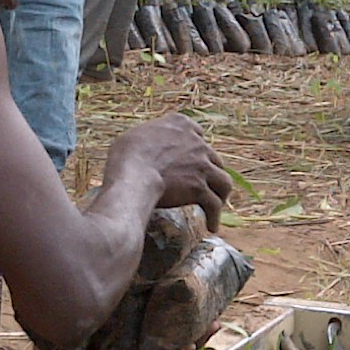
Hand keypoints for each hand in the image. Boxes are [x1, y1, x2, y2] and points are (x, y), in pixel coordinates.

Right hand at [106, 114, 233, 227]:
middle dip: (210, 172)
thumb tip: (144, 146)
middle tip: (204, 185)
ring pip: (223, 181)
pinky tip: (211, 225)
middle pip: (213, 158)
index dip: (196, 147)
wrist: (133, 177)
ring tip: (216, 204)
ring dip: (220, 193)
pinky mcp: (200, 188)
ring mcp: (202, 165)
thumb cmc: (126, 156)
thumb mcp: (135, 135)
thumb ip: (150, 137)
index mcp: (180, 124)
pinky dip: (214, 216)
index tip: (193, 158)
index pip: (197, 133)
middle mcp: (197, 142)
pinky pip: (214, 204)